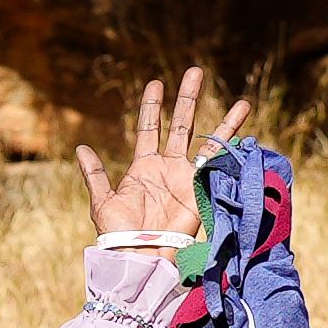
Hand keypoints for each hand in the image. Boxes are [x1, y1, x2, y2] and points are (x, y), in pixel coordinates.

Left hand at [73, 67, 232, 255]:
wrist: (142, 256)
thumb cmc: (120, 234)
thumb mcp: (103, 203)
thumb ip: (95, 175)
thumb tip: (81, 147)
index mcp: (143, 167)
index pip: (149, 127)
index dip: (153, 105)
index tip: (156, 82)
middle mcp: (168, 167)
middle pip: (181, 124)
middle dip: (188, 98)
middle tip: (195, 71)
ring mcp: (188, 177)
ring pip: (208, 140)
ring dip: (224, 121)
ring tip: (244, 102)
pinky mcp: (202, 189)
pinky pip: (218, 165)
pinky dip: (231, 149)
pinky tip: (246, 132)